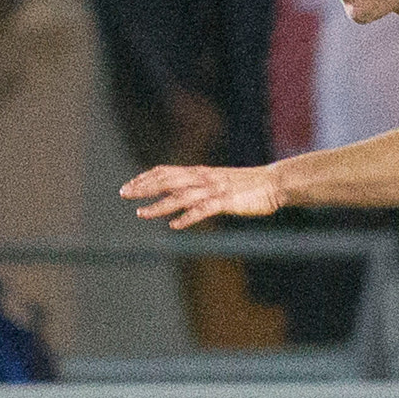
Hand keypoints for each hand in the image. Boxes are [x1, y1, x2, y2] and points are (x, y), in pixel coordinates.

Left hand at [121, 163, 281, 228]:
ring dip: (159, 205)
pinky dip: (187, 218)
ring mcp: (214, 190)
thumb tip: (181, 195)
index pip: (166, 171)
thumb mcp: (219, 181)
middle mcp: (203, 178)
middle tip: (124, 194)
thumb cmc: (248, 184)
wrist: (274, 183)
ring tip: (141, 214)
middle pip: (167, 181)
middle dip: (143, 188)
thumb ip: (200, 185)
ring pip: (180, 197)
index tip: (129, 185)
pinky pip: (203, 210)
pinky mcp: (226, 202)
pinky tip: (174, 226)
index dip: (145, 178)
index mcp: (200, 172)